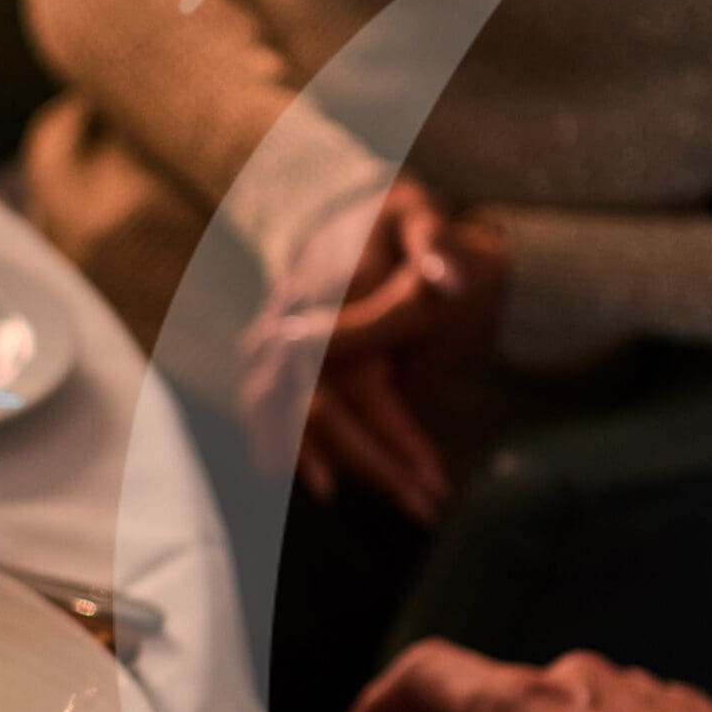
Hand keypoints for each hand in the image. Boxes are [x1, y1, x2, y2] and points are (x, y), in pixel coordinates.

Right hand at [237, 180, 510, 521]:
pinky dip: (270, 437)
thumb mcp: (427, 220)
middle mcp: (298, 316)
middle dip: (373, 466)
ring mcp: (274, 331)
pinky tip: (287, 474)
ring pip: (284, 411)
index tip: (436, 482)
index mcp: (344, 292)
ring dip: (318, 460)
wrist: (337, 204)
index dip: (400, 440)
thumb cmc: (399, 223)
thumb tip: (452, 281)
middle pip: (324, 410)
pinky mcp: (264, 346)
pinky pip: (258, 399)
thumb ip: (438, 249)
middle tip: (423, 507)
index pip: (368, 387)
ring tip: (349, 498)